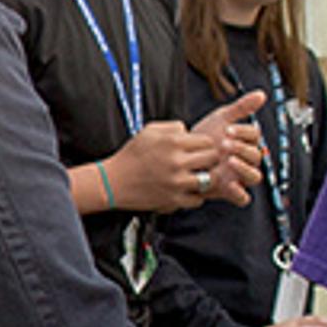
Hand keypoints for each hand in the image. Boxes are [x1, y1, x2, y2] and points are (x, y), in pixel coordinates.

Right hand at [109, 116, 234, 212]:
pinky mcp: (173, 200)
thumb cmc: (132, 155)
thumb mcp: (149, 131)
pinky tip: (188, 190)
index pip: (208, 141)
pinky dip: (195, 196)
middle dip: (210, 159)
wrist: (114, 181)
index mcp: (172, 142)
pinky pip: (198, 200)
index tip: (201, 149)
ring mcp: (176, 182)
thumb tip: (190, 131)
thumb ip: (173, 127)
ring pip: (210, 180)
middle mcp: (177, 161)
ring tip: (198, 177)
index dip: (206, 145)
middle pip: (213, 158)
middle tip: (203, 163)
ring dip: (206, 179)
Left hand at [198, 88, 265, 204]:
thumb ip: (241, 108)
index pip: (254, 135)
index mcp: (246, 141)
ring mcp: (239, 176)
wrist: (181, 156)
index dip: (243, 132)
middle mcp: (246, 159)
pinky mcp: (230, 191)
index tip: (228, 129)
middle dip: (241, 149)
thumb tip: (262, 94)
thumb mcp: (220, 119)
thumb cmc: (203, 137)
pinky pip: (243, 198)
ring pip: (254, 176)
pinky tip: (229, 184)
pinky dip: (239, 193)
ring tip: (228, 161)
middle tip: (224, 143)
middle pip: (256, 156)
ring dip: (243, 168)